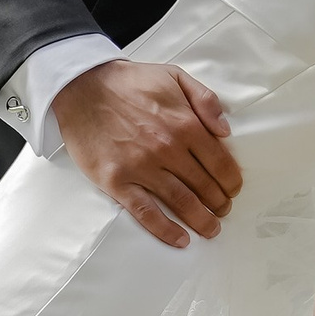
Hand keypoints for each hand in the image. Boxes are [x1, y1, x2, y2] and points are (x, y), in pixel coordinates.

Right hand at [49, 59, 241, 245]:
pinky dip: (165, 229)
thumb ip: (206, 100)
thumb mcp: (174, 75)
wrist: (81, 86)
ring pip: (181, 202)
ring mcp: (141, 167)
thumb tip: (226, 130)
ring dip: (201, 220)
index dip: (231, 181)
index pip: (220, 162)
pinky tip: (180, 239)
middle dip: (219, 202)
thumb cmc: (129, 82)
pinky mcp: (117, 181)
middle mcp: (167, 149)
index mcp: (185, 124)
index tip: (233, 189)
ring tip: (211, 229)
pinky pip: (145, 212)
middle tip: (223, 210)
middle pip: (204, 186)